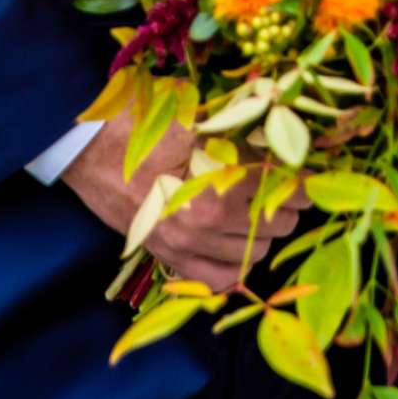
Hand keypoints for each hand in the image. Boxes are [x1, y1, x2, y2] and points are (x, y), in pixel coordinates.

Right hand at [60, 111, 300, 293]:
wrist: (88, 145)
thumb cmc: (143, 121)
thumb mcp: (200, 118)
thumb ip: (244, 135)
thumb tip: (288, 136)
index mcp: (218, 180)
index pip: (286, 189)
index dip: (304, 180)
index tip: (310, 174)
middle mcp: (206, 221)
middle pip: (277, 223)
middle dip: (286, 204)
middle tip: (282, 186)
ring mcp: (187, 245)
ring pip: (255, 252)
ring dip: (264, 231)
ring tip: (258, 209)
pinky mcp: (169, 257)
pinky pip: (219, 280)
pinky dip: (236, 265)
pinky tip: (237, 243)